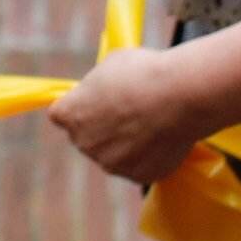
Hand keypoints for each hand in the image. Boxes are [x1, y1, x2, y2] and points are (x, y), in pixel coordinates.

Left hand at [47, 44, 211, 185]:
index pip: (61, 115)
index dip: (78, 106)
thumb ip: (98, 85)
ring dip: (125, 144)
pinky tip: (162, 137)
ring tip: (150, 122)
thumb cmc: (144, 73)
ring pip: (112, 154)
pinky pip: (138, 166)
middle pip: (86, 136)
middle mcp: (84, 143)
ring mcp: (110, 163)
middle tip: (127, 111)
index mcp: (70, 114)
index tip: (94, 100)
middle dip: (101, 127)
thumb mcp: (110, 65)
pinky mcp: (137, 176)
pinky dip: (147, 157)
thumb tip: (103, 91)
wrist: (180, 96)